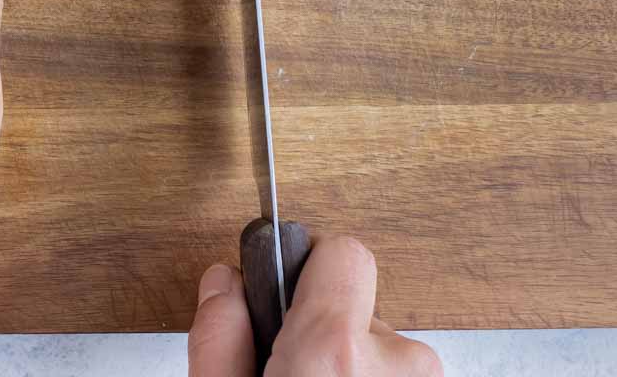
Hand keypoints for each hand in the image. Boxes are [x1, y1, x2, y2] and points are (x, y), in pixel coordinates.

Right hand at [187, 237, 441, 375]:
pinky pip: (397, 372)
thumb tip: (223, 287)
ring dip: (353, 365)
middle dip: (327, 329)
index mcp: (333, 353)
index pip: (343, 252)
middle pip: (359, 305)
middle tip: (291, 371)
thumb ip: (219, 341)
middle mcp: (394, 364)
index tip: (288, 292)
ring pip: (380, 348)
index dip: (310, 266)